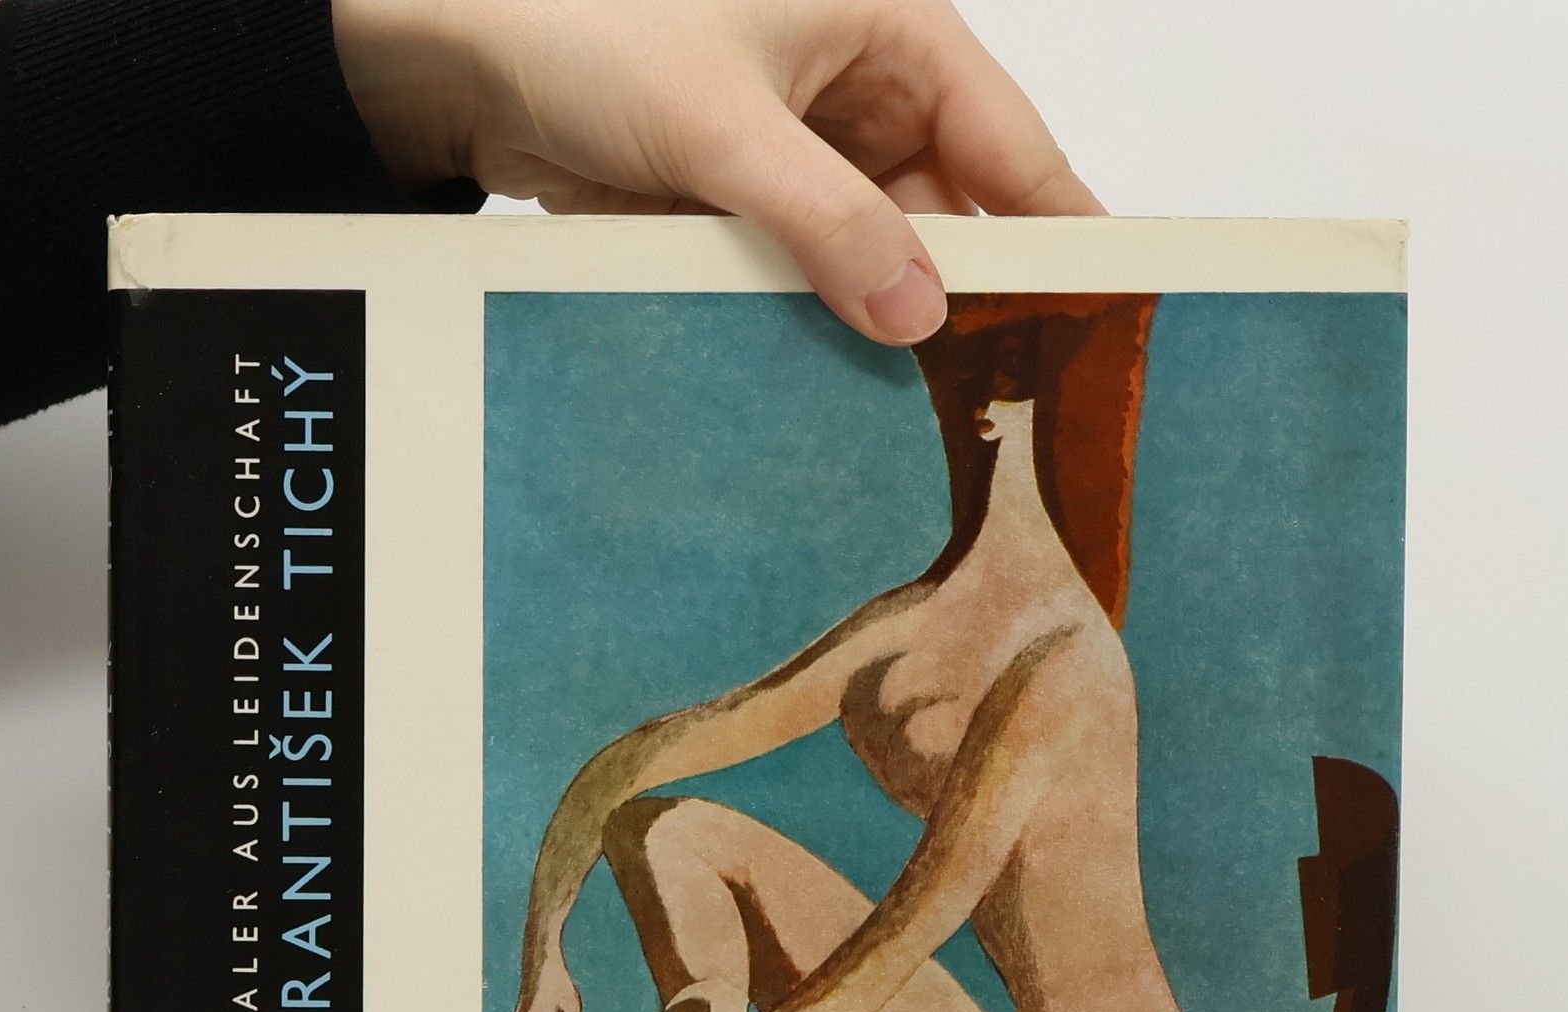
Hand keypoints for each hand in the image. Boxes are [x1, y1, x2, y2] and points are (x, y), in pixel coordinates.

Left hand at [332, 0, 1100, 346]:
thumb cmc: (584, 26)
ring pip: (881, 260)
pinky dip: (821, 330)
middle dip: (966, 303)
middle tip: (1005, 404)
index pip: (1011, 143)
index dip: (1061, 230)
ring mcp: (808, 161)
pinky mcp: (753, 215)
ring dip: (887, 327)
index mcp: (891, 33)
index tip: (1106, 314)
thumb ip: (824, 218)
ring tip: (923, 417)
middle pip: (952, 216)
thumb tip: (916, 311)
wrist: (461, 61)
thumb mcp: (721, 122)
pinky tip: (837, 391)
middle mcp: (863, 96)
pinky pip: (812, 282)